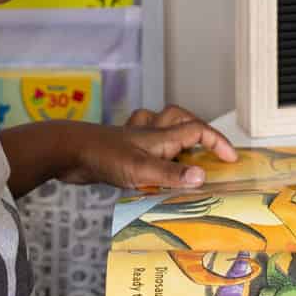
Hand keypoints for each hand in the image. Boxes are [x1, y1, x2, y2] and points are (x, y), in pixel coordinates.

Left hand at [61, 105, 237, 189]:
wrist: (64, 151)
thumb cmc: (102, 156)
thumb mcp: (140, 170)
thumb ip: (171, 175)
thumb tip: (202, 177)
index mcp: (160, 136)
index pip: (197, 131)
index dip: (217, 142)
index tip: (231, 159)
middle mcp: (149, 133)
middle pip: (179, 118)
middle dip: (197, 128)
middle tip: (209, 147)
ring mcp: (132, 139)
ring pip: (158, 125)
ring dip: (172, 131)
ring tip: (182, 150)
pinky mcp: (118, 149)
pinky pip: (141, 141)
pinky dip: (149, 147)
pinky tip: (147, 161)